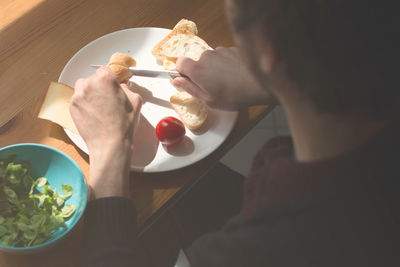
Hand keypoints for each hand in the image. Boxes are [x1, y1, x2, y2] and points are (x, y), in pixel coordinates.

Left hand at [70, 66, 141, 198]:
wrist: (110, 144)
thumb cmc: (123, 125)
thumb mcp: (135, 101)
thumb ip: (127, 89)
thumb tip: (122, 87)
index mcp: (105, 79)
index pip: (105, 69)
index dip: (110, 78)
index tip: (112, 83)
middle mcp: (89, 84)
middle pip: (93, 78)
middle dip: (100, 86)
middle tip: (108, 98)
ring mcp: (78, 96)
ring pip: (83, 88)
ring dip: (90, 93)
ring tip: (100, 106)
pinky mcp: (72, 107)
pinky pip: (78, 100)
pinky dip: (84, 104)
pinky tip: (94, 114)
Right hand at [172, 47, 273, 109]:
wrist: (260, 84)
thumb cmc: (234, 95)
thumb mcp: (208, 99)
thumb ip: (190, 88)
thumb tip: (177, 82)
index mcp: (197, 69)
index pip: (179, 63)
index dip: (182, 73)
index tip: (187, 81)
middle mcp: (207, 56)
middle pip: (197, 62)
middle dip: (202, 73)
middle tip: (212, 87)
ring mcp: (221, 51)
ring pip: (211, 60)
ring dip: (215, 69)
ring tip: (227, 83)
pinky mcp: (233, 49)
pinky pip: (224, 57)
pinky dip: (226, 65)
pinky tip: (235, 76)